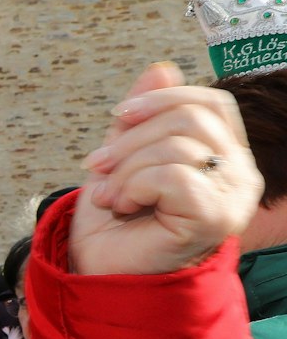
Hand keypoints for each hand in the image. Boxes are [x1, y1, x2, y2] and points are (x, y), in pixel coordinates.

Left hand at [71, 62, 260, 275]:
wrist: (103, 270)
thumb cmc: (116, 220)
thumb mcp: (123, 156)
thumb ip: (142, 117)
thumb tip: (161, 68)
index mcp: (224, 155)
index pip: (210, 102)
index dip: (161, 99)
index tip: (119, 117)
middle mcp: (240, 174)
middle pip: (190, 118)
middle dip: (130, 139)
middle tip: (98, 167)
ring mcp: (233, 197)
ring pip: (178, 146)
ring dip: (126, 169)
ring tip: (111, 196)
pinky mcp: (216, 217)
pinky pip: (173, 176)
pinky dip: (135, 187)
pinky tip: (125, 206)